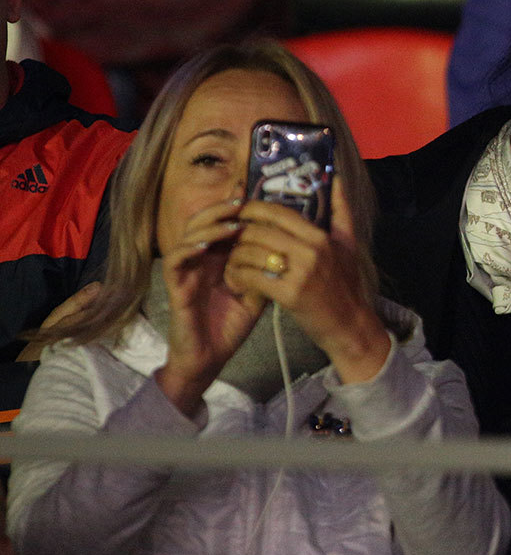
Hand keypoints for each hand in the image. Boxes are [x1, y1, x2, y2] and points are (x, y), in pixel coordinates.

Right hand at [156, 197, 265, 414]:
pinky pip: (175, 262)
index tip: (257, 196)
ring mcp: (186, 272)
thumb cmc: (231, 324)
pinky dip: (188, 250)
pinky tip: (204, 247)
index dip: (237, 208)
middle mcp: (200, 259)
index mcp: (220, 257)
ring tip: (231, 224)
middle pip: (204, 221)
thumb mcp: (258, 291)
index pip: (224, 222)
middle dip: (222, 209)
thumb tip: (291, 246)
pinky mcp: (175, 288)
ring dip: (209, 226)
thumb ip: (267, 268)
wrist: (210, 357)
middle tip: (242, 203)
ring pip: (189, 236)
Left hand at [226, 181, 389, 383]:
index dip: (252, 209)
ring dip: (234, 257)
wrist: (349, 324)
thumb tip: (338, 178)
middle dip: (238, 235)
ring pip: (250, 252)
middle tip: (231, 242)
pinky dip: (237, 277)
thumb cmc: (345, 284)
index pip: (277, 211)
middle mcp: (311, 250)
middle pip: (258, 230)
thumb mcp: (348, 244)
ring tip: (232, 263)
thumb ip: (341, 211)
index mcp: (321, 236)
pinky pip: (250, 276)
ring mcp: (301, 273)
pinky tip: (237, 281)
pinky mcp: (289, 295)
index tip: (241, 214)